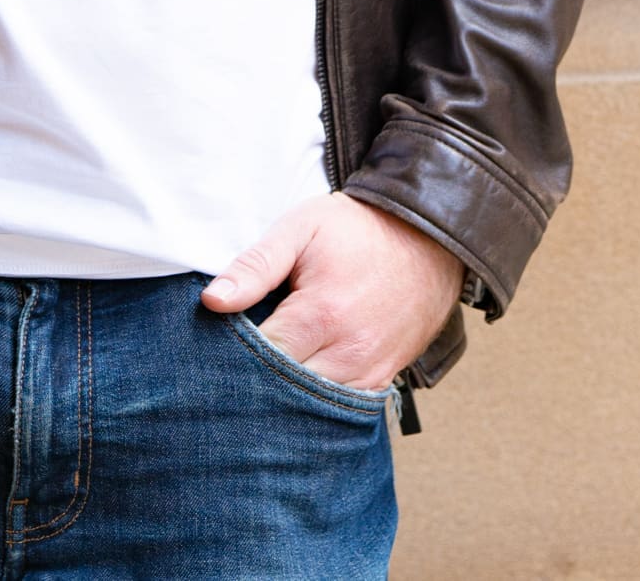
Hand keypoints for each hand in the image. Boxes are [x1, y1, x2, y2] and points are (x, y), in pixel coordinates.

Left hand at [201, 192, 462, 389]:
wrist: (427, 240)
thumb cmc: (355, 231)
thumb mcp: (300, 230)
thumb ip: (256, 266)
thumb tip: (212, 302)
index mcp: (320, 315)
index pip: (259, 358)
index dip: (231, 354)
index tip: (214, 345)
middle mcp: (348, 354)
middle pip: (283, 392)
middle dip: (254, 382)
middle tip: (230, 365)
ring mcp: (370, 373)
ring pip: (312, 408)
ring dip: (284, 396)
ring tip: (261, 374)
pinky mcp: (383, 381)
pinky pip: (342, 409)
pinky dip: (317, 403)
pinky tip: (297, 384)